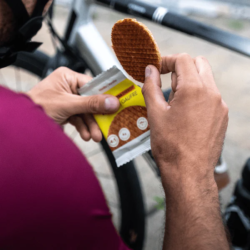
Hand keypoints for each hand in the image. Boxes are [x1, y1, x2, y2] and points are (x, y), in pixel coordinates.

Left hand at [27, 67, 119, 141]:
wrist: (22, 125)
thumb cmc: (38, 107)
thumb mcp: (68, 105)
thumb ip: (91, 104)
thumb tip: (113, 102)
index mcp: (68, 77)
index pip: (93, 85)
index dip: (105, 96)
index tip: (117, 104)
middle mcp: (68, 87)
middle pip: (90, 101)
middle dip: (97, 116)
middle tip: (107, 126)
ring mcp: (67, 100)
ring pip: (86, 112)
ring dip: (91, 125)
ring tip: (95, 137)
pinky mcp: (66, 111)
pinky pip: (79, 118)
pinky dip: (83, 127)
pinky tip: (85, 135)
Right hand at [142, 54, 227, 187]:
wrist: (188, 172)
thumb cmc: (170, 146)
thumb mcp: (155, 113)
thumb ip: (151, 86)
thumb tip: (149, 70)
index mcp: (194, 89)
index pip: (183, 59)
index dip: (167, 60)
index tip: (158, 69)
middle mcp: (212, 94)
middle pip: (198, 64)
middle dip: (181, 68)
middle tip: (167, 83)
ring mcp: (220, 105)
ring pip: (206, 80)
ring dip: (190, 82)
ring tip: (175, 102)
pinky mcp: (222, 116)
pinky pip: (211, 96)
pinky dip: (198, 95)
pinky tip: (186, 113)